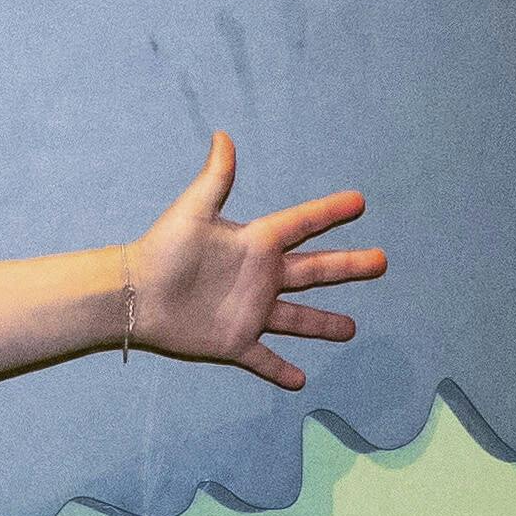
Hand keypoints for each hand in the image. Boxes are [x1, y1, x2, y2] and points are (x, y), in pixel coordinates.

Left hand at [116, 132, 379, 387]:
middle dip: (348, 267)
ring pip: (298, 319)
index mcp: (255, 243)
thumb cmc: (161, 250)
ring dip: (324, 324)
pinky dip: (281, 370)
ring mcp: (249, 311)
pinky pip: (263, 358)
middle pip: (314, 271)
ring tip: (351, 329)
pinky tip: (301, 380)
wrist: (133, 297)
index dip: (329, 212)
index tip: (359, 202)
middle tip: (381, 262)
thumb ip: (215, 177)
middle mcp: (259, 277)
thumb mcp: (192, 211)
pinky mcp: (233, 341)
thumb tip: (222, 135)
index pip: (301, 224)